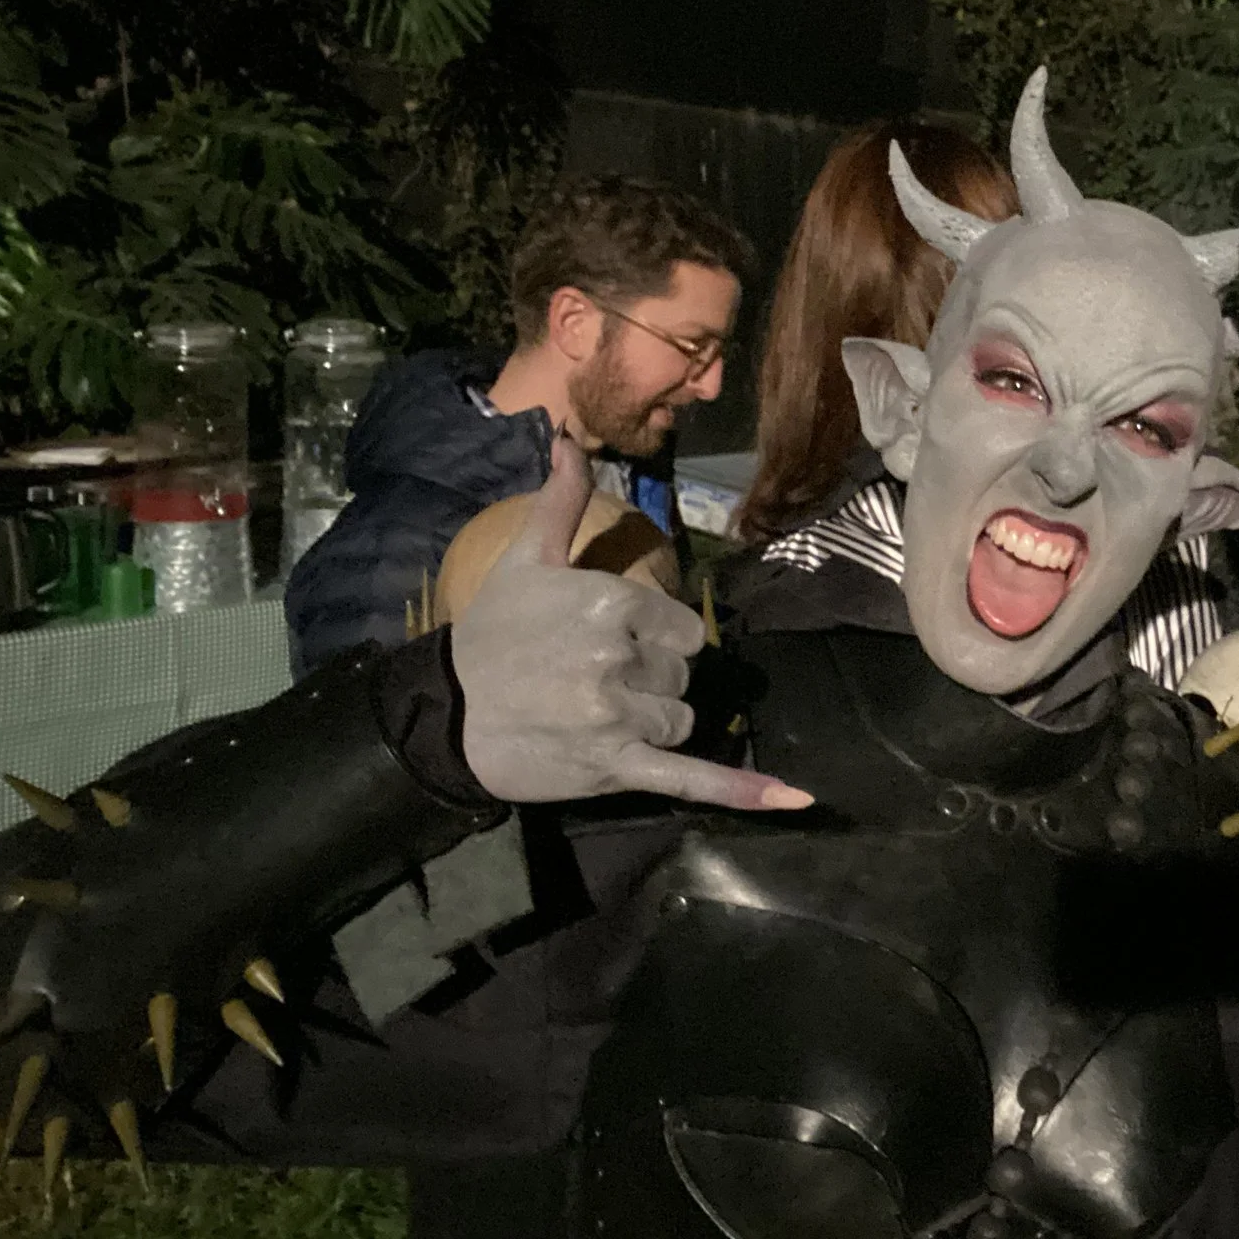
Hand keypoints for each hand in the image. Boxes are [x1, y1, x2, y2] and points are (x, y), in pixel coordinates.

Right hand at [452, 439, 810, 811]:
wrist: (446, 714)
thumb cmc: (491, 633)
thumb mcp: (526, 559)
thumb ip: (561, 501)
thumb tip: (567, 438)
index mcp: (611, 602)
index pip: (681, 628)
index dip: (654, 638)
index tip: (615, 643)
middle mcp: (620, 657)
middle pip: (682, 673)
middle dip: (652, 678)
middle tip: (596, 681)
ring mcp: (620, 715)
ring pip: (683, 717)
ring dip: (657, 720)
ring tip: (604, 716)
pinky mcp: (616, 765)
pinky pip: (690, 777)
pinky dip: (740, 790)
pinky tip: (792, 799)